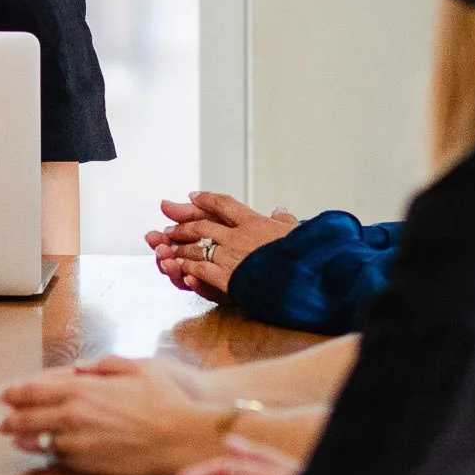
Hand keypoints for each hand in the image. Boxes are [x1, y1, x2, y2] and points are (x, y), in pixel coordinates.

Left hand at [0, 353, 231, 474]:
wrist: (180, 438)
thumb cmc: (165, 399)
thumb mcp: (137, 367)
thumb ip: (104, 364)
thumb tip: (80, 366)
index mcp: (83, 388)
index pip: (34, 390)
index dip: (13, 391)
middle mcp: (74, 415)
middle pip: (29, 417)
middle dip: (9, 417)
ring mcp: (79, 442)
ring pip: (40, 441)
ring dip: (22, 438)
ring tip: (11, 437)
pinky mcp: (89, 464)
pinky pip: (60, 459)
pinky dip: (47, 454)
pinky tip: (43, 452)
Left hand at [147, 191, 298, 298]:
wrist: (307, 277)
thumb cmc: (307, 255)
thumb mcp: (299, 232)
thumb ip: (285, 221)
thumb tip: (279, 210)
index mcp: (254, 222)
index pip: (224, 204)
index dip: (205, 199)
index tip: (192, 196)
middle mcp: (238, 236)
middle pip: (202, 226)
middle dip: (183, 227)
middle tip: (170, 229)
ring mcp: (231, 256)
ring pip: (196, 248)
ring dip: (180, 248)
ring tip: (167, 248)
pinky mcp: (228, 278)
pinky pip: (200, 270)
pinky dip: (188, 268)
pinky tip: (180, 269)